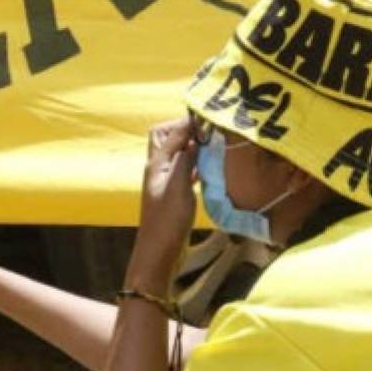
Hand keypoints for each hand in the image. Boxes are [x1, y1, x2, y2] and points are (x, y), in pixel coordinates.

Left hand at [127, 116, 198, 292]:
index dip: (186, 122)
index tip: (209, 117)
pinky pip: (185, 169)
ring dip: (193, 146)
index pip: (168, 132)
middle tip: (209, 131)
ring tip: (215, 144)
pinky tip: (211, 167)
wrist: (160, 253)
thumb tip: (191, 135)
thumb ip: (184, 160)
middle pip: (166, 137)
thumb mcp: (178, 188)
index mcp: (156, 164)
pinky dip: (197, 163)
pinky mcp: (174, 192)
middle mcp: (158, 168)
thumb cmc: (168, 222)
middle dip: (185, 129)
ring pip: (177, 153)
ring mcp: (165, 180)